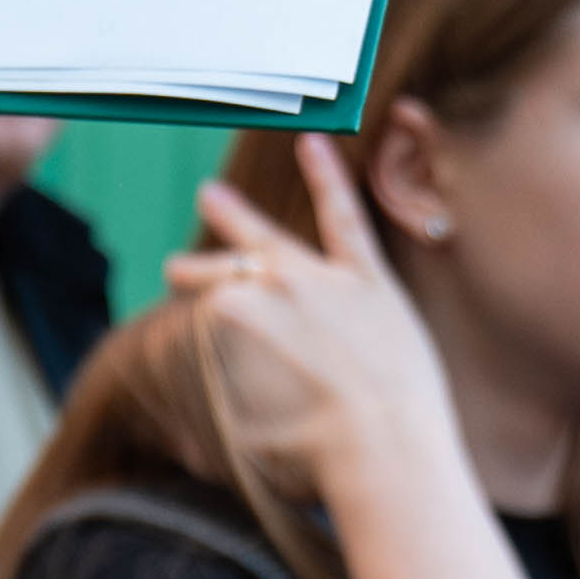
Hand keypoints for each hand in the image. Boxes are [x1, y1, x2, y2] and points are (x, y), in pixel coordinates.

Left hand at [165, 146, 464, 514]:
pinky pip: (202, 326)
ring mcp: (272, 296)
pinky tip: (177, 354)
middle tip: (209, 195)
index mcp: (363, 283)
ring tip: (174, 269)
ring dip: (194, 274)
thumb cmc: (404, 416)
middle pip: (264, 238)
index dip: (326, 175)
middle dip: (233, 214)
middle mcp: (312, 278)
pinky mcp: (235, 322)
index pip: (344, 216)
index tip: (310, 142)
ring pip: (219, 279)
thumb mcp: (402, 356)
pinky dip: (193, 345)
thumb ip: (363, 340)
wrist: (380, 436)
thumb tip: (335, 357)